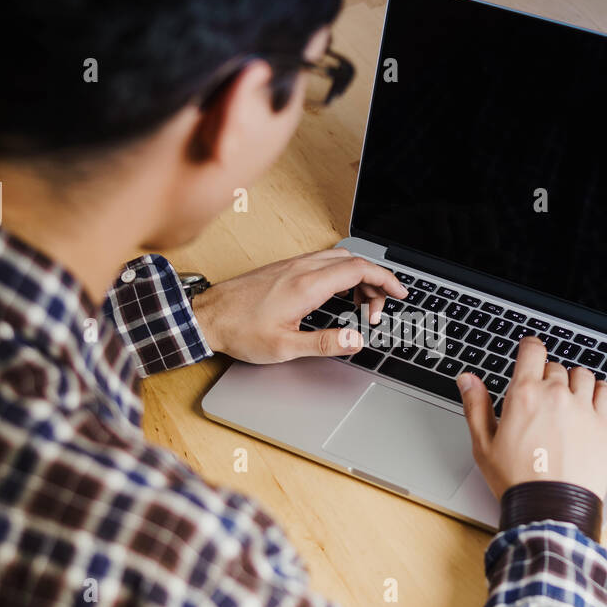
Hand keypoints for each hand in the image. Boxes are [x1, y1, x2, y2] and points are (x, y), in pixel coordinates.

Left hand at [190, 249, 407, 363]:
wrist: (206, 316)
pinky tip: (338, 293)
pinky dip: (341, 274)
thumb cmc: (239, 331)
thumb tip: (356, 339)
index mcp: (307, 285)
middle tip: (380, 310)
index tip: (400, 293)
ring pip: (339, 259)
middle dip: (376, 282)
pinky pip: (323, 261)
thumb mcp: (285, 347)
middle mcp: (302, 269)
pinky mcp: (285, 268)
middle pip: (353, 261)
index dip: (385, 280)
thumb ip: (325, 343)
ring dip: (358, 277)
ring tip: (362, 305)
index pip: (359, 270)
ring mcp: (292, 265)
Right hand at [456, 337, 606, 500]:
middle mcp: (555, 395)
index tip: (530, 351)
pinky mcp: (602, 424)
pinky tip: (589, 401)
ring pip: (582, 375)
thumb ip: (476, 406)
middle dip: (546, 377)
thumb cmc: (516, 480)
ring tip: (565, 399)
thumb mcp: (484, 444)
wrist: (550, 507)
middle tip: (540, 398)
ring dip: (572, 381)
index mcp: (524, 395)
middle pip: (555, 367)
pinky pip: (606, 392)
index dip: (530, 347)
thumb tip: (467, 379)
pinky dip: (598, 391)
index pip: (532, 350)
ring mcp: (581, 408)